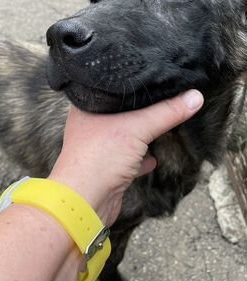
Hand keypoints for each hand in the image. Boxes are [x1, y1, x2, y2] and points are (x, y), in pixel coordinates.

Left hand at [49, 90, 203, 224]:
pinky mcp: (106, 169)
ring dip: (143, 136)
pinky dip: (141, 158)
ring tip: (164, 124)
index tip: (156, 78)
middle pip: (122, 113)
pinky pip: (128, 159)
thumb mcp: (137, 128)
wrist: (85, 202)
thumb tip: (195, 96)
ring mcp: (97, 148)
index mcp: (87, 106)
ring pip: (126, 137)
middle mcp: (89, 125)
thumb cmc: (99, 158)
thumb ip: (167, 112)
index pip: (113, 88)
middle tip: (166, 100)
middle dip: (143, 112)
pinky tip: (154, 158)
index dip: (134, 83)